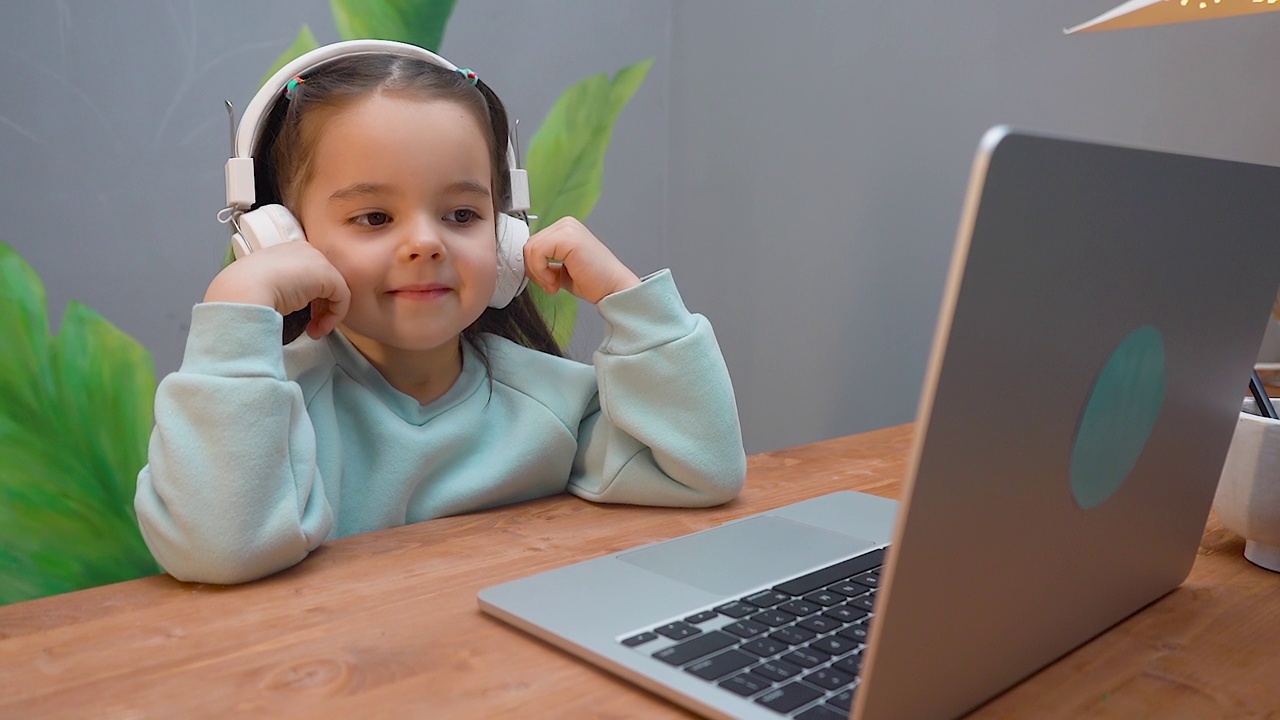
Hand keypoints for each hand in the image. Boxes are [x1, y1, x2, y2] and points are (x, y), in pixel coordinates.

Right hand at [203, 241, 350, 338]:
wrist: (243, 290)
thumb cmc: (244, 291)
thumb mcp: (261, 284)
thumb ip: (278, 288)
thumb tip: (285, 302)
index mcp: (286, 250)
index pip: (307, 273)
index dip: (308, 298)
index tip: (300, 316)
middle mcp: (304, 250)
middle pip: (322, 281)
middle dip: (319, 307)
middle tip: (309, 326)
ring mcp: (318, 261)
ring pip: (334, 290)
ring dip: (325, 315)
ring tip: (313, 331)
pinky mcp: (329, 276)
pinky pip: (342, 298)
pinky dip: (333, 318)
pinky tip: (317, 329)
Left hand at [523, 217, 640, 303]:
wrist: (614, 290)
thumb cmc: (594, 282)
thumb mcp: (561, 269)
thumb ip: (545, 262)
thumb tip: (525, 263)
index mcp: (565, 229)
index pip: (532, 244)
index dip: (534, 267)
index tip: (549, 281)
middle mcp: (566, 224)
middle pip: (529, 245)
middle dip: (535, 270)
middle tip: (552, 285)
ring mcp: (567, 228)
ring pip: (530, 249)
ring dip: (538, 273)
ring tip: (555, 284)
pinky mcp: (568, 237)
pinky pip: (537, 252)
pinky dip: (541, 272)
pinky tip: (556, 281)